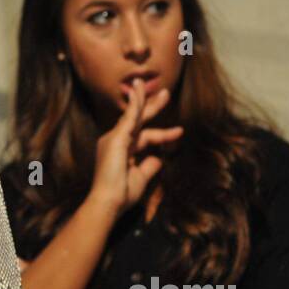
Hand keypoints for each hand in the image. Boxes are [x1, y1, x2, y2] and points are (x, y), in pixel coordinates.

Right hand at [91, 77, 182, 212]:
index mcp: (120, 150)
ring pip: (132, 114)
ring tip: (153, 85)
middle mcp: (115, 141)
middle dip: (151, 106)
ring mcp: (113, 138)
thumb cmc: (121, 194)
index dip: (163, 134)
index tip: (180, 131)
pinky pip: (128, 117)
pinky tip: (140, 93)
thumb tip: (158, 158)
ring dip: (143, 99)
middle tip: (165, 93)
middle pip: (136, 120)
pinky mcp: (116, 138)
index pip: (144, 136)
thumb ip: (149, 166)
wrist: (108, 202)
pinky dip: (135, 104)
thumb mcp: (140, 178)